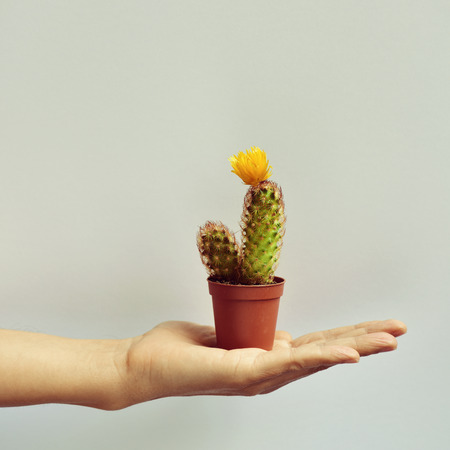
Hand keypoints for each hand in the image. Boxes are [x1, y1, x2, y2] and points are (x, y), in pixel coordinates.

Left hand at [124, 319, 406, 404]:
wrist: (143, 364)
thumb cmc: (179, 349)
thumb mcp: (227, 335)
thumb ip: (258, 337)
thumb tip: (284, 336)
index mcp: (265, 358)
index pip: (315, 345)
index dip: (347, 336)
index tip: (376, 327)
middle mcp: (267, 371)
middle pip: (323, 352)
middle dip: (363, 341)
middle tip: (399, 331)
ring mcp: (257, 375)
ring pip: (314, 359)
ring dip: (353, 348)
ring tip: (387, 340)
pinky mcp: (242, 373)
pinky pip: (286, 363)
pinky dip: (319, 358)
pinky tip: (346, 354)